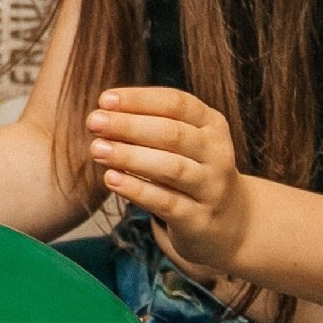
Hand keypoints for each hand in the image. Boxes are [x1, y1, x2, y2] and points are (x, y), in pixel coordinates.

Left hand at [87, 88, 252, 269]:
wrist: (228, 222)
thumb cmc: (191, 170)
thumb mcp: (183, 142)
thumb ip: (150, 125)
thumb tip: (103, 113)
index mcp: (212, 125)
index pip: (177, 103)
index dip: (139, 100)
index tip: (104, 100)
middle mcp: (217, 153)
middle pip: (173, 134)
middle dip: (129, 126)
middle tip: (93, 122)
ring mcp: (212, 188)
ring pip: (171, 167)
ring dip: (130, 156)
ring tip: (97, 149)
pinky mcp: (199, 219)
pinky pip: (166, 202)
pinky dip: (136, 189)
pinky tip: (111, 179)